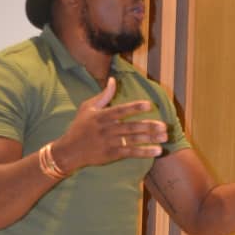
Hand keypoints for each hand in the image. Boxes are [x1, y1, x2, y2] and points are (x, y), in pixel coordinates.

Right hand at [52, 77, 167, 170]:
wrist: (69, 150)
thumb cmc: (79, 127)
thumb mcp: (87, 108)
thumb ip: (103, 96)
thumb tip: (113, 80)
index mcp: (102, 116)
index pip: (121, 110)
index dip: (135, 107)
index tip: (150, 105)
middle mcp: (107, 129)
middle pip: (132, 127)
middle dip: (149, 126)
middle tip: (164, 126)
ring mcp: (110, 142)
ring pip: (133, 140)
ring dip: (151, 139)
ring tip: (165, 138)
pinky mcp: (112, 154)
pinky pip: (131, 152)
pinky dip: (144, 152)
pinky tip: (156, 151)